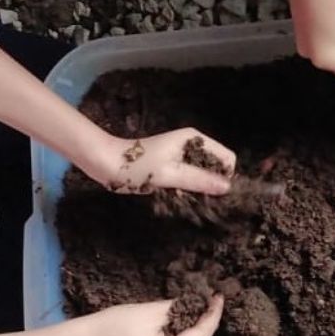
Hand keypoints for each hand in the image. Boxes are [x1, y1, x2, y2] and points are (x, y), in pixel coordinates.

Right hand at [86, 295, 223, 335]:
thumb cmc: (115, 326)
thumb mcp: (152, 312)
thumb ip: (179, 308)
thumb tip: (198, 302)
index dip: (211, 316)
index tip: (218, 297)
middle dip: (206, 323)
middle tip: (212, 300)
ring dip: (197, 330)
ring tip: (203, 307)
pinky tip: (189, 321)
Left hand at [102, 129, 235, 195]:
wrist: (106, 163)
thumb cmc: (136, 167)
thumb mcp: (169, 175)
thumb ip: (199, 180)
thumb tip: (228, 187)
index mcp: (194, 139)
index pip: (227, 158)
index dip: (225, 176)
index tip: (213, 192)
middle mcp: (192, 144)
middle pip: (217, 166)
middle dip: (212, 183)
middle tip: (195, 196)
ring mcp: (182, 154)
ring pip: (204, 173)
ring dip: (198, 187)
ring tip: (182, 194)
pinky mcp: (173, 164)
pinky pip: (191, 177)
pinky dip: (187, 187)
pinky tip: (174, 193)